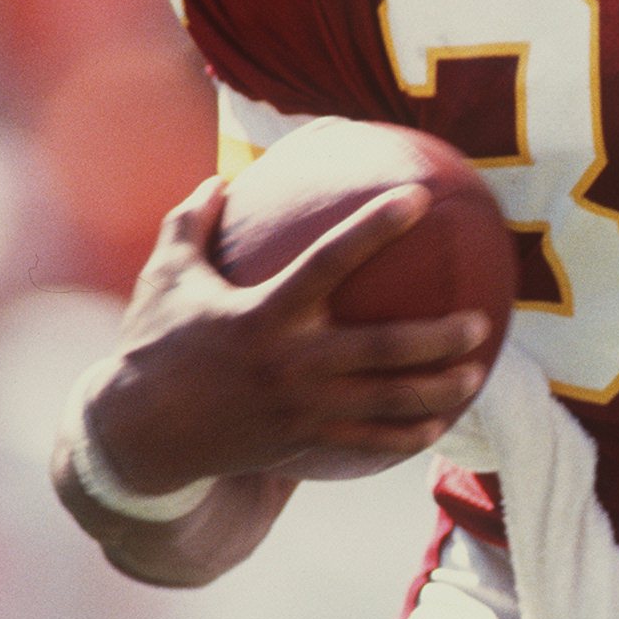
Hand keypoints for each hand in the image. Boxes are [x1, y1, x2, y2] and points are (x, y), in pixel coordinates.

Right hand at [85, 176, 493, 493]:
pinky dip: (406, 436)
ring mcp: (300, 408)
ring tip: (477, 374)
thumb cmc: (154, 343)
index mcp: (261, 312)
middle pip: (381, 348)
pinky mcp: (300, 441)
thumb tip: (222, 176)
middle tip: (480, 319)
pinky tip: (440, 426)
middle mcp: (289, 362)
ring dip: (437, 390)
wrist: (138, 435)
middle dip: (437, 338)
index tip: (420, 198)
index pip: (331, 260)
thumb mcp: (165, 276)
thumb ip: (194, 222)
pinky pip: (365, 441)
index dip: (376, 227)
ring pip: (384, 402)